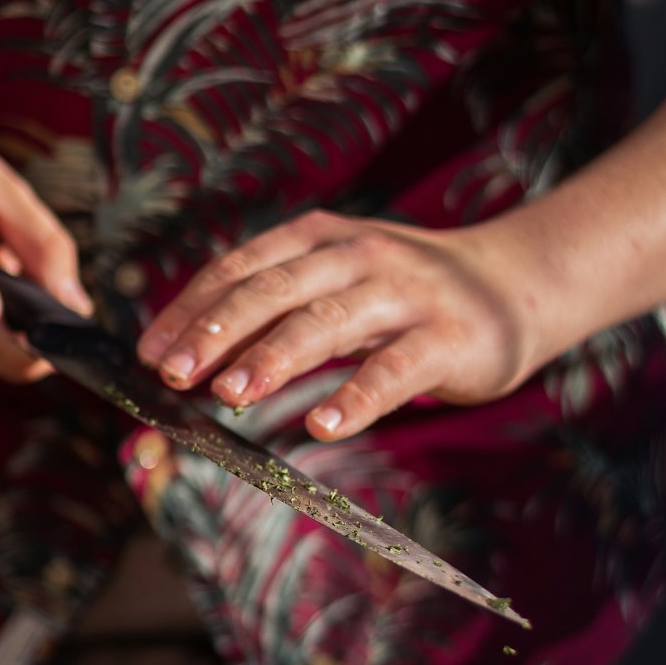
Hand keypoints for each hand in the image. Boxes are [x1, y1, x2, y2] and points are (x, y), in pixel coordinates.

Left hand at [137, 211, 548, 437]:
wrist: (516, 284)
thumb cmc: (411, 296)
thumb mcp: (342, 284)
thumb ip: (284, 309)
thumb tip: (200, 356)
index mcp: (323, 239)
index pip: (243, 268)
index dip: (193, 309)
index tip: (149, 352)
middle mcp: (359, 256)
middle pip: (275, 290)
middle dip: (218, 331)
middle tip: (174, 374)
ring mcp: (405, 294)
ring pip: (327, 323)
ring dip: (274, 359)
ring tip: (231, 396)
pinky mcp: (447, 337)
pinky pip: (394, 369)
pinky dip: (355, 397)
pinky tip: (322, 425)